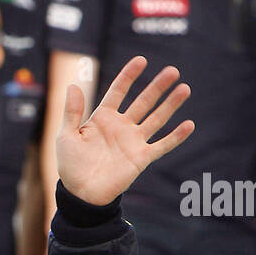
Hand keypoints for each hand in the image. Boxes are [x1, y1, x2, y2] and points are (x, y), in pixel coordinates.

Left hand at [56, 56, 192, 205]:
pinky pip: (162, 145)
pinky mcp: (141, 158)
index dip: (129, 76)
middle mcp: (121, 126)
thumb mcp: (66, 136)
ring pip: (156, 119)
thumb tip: (73, 85)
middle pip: (143, 101)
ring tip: (184, 88)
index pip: (118, 91)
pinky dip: (176, 136)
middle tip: (173, 71)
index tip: (141, 60)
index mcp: (103, 118)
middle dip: (157, 86)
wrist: (81, 194)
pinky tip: (189, 125)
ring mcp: (133, 141)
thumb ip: (72, 112)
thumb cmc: (71, 165)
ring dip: (170, 105)